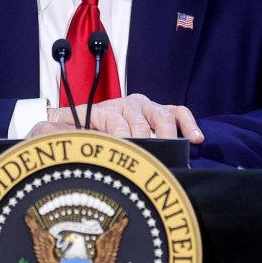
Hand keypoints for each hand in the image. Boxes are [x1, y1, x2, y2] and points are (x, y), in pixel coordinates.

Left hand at [26, 93, 203, 143]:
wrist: (76, 119)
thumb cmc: (73, 132)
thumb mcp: (65, 133)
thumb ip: (66, 135)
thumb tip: (67, 141)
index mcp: (104, 110)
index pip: (117, 122)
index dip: (123, 138)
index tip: (128, 153)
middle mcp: (126, 104)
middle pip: (142, 120)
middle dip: (146, 139)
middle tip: (149, 158)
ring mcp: (144, 106)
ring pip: (162, 115)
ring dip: (167, 132)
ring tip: (172, 151)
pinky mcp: (157, 111)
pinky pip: (177, 112)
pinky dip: (188, 123)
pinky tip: (196, 138)